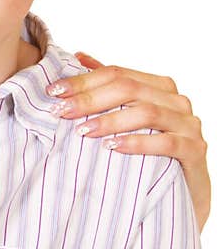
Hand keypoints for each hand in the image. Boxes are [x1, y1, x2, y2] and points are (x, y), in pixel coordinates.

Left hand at [45, 52, 209, 231]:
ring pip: (146, 112)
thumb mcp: (128, 115)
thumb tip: (78, 57)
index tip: (53, 91)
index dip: (83, 81)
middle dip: (90, 99)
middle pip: (128, 89)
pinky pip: (165, 142)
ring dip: (110, 120)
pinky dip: (137, 142)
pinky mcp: (195, 149)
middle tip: (61, 111)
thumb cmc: (151, 149)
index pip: (116, 73)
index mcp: (158, 86)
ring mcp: (188, 124)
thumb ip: (109, 86)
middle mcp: (176, 101)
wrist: (184, 191)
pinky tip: (113, 147)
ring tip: (82, 131)